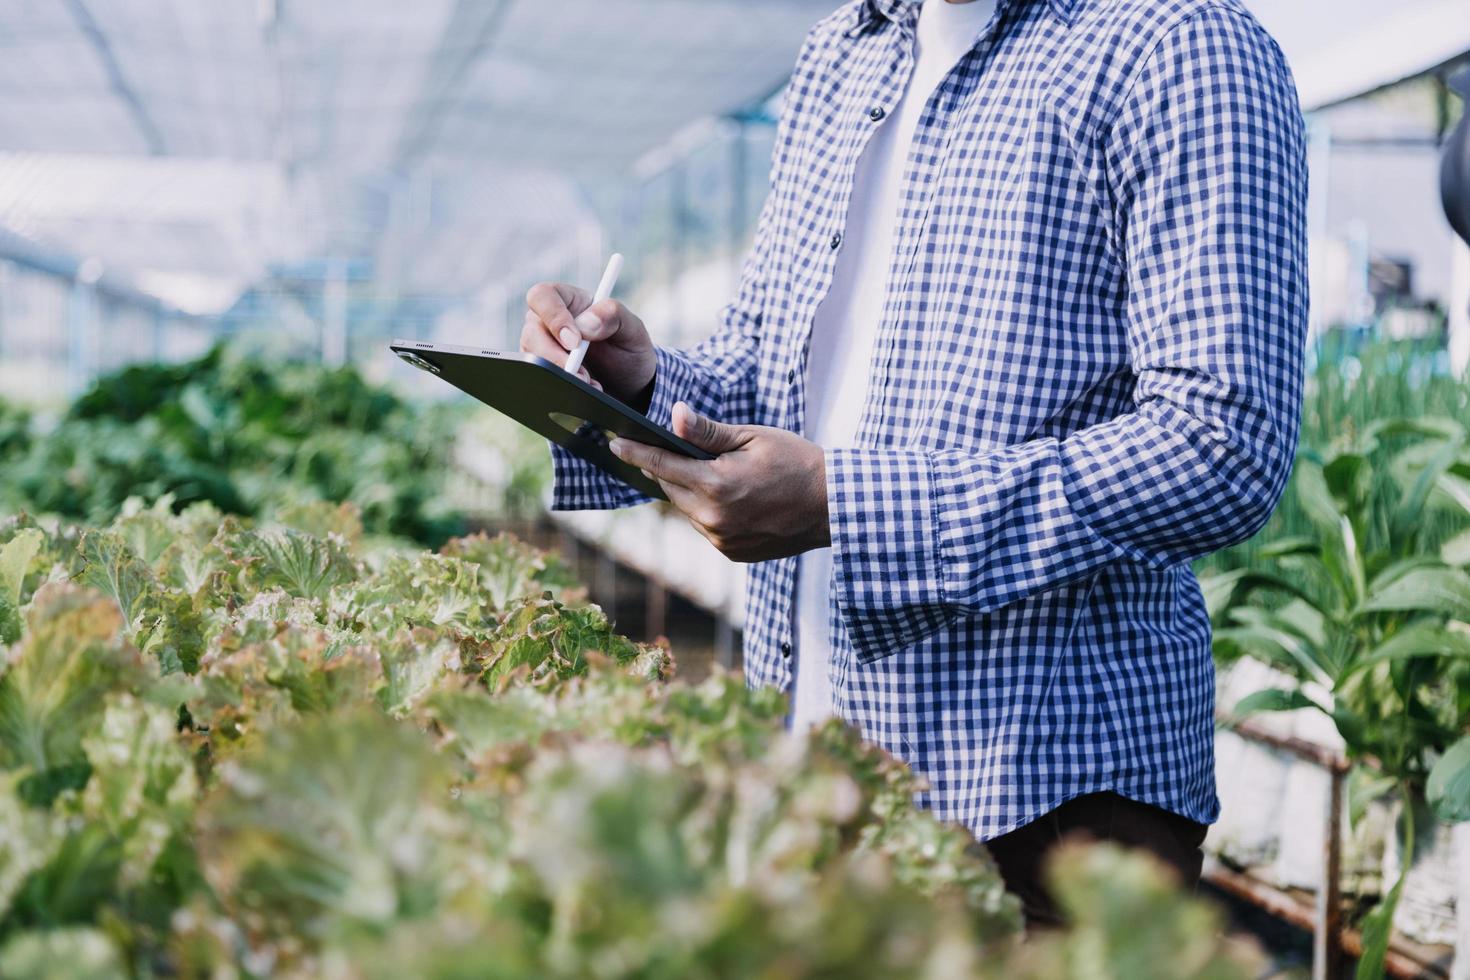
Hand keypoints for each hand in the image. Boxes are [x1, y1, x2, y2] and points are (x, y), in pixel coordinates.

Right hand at [521, 281, 656, 403]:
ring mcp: (543, 348)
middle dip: (554, 356)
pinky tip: (583, 391)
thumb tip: (586, 323)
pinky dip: (559, 386)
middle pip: (532, 332)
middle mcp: (549, 322)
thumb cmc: (628, 348)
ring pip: (532, 358)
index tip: (574, 342)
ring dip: (559, 374)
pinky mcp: (544, 371)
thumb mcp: (632, 329)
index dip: (553, 317)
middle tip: (580, 374)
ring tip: (589, 383)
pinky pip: (539, 379)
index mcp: (568, 300)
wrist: (630, 384)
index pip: (543, 296)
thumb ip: (613, 315)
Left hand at [610, 403, 830, 562]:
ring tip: (716, 474)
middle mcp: (713, 517)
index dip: (636, 452)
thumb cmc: (796, 462)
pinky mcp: (731, 552)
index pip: (662, 465)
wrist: (833, 505)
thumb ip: (708, 432)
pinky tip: (732, 498)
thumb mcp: (753, 437)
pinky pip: (706, 527)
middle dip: (669, 469)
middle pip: (672, 489)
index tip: (615, 443)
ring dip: (691, 491)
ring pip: (688, 509)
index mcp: (716, 484)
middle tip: (676, 452)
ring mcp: (722, 539)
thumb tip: (672, 416)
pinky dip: (709, 510)